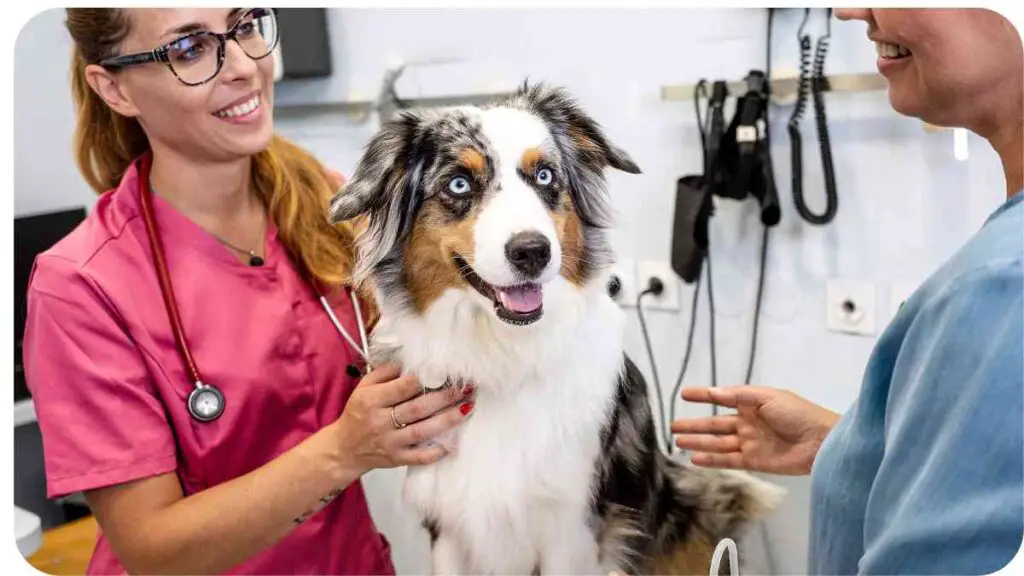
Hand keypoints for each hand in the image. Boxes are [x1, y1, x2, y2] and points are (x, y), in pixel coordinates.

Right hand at [332, 364, 473, 474]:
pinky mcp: (396, 459)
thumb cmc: (358, 413)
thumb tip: (412, 360)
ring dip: (447, 420)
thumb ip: (385, 372)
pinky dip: (436, 452)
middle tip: (466, 388)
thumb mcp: (364, 387)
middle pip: (418, 408)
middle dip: (445, 397)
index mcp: (372, 400)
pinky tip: (453, 443)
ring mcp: (389, 442)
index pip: (403, 387)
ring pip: (423, 431)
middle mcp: (380, 421)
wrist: (344, 448)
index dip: (428, 379)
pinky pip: (419, 457)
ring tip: (467, 408)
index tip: (447, 371)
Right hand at [671, 386, 839, 474]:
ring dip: (699, 442)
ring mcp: (750, 443)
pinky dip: (712, 460)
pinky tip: (695, 459)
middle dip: (695, 425)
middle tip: (673, 426)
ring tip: (678, 441)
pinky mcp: (754, 462)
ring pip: (718, 443)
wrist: (822, 441)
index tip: (684, 394)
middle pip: (715, 424)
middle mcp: (748, 423)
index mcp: (752, 404)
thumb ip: (739, 396)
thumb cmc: (797, 414)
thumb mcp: (767, 397)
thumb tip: (713, 391)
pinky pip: (728, 460)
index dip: (704, 396)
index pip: (722, 398)